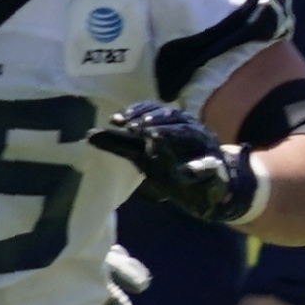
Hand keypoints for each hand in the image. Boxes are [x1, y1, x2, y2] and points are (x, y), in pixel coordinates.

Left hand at [88, 99, 260, 225]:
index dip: (136, 111)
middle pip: (174, 116)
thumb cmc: (171, 168)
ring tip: (153, 137)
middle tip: (132, 126)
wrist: (204, 194)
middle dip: (152, 118)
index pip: (154, 110)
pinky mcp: (215, 170)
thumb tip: (89, 134)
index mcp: (171, 125)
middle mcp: (189, 131)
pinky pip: (210, 166)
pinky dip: (198, 168)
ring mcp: (204, 149)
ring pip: (191, 133)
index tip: (116, 120)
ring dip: (172, 133)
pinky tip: (185, 172)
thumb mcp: (142, 157)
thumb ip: (119, 145)